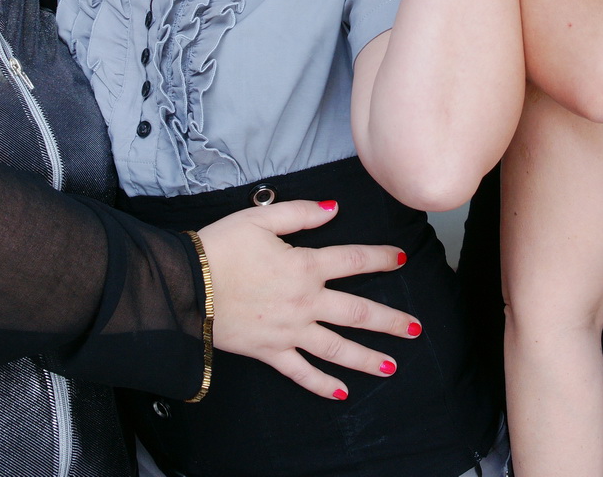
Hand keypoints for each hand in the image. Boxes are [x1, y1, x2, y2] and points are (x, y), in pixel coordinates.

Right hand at [198, 199, 419, 399]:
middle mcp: (305, 301)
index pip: (353, 261)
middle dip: (390, 322)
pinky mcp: (270, 351)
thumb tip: (333, 208)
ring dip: (367, 359)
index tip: (401, 260)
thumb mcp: (260, 218)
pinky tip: (341, 393)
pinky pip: (301, 372)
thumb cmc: (220, 247)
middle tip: (416, 329)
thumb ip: (301, 212)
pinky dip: (321, 384)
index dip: (380, 258)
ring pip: (337, 348)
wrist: (186, 285)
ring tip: (393, 367)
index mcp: (305, 265)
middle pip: (357, 313)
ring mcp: (290, 331)